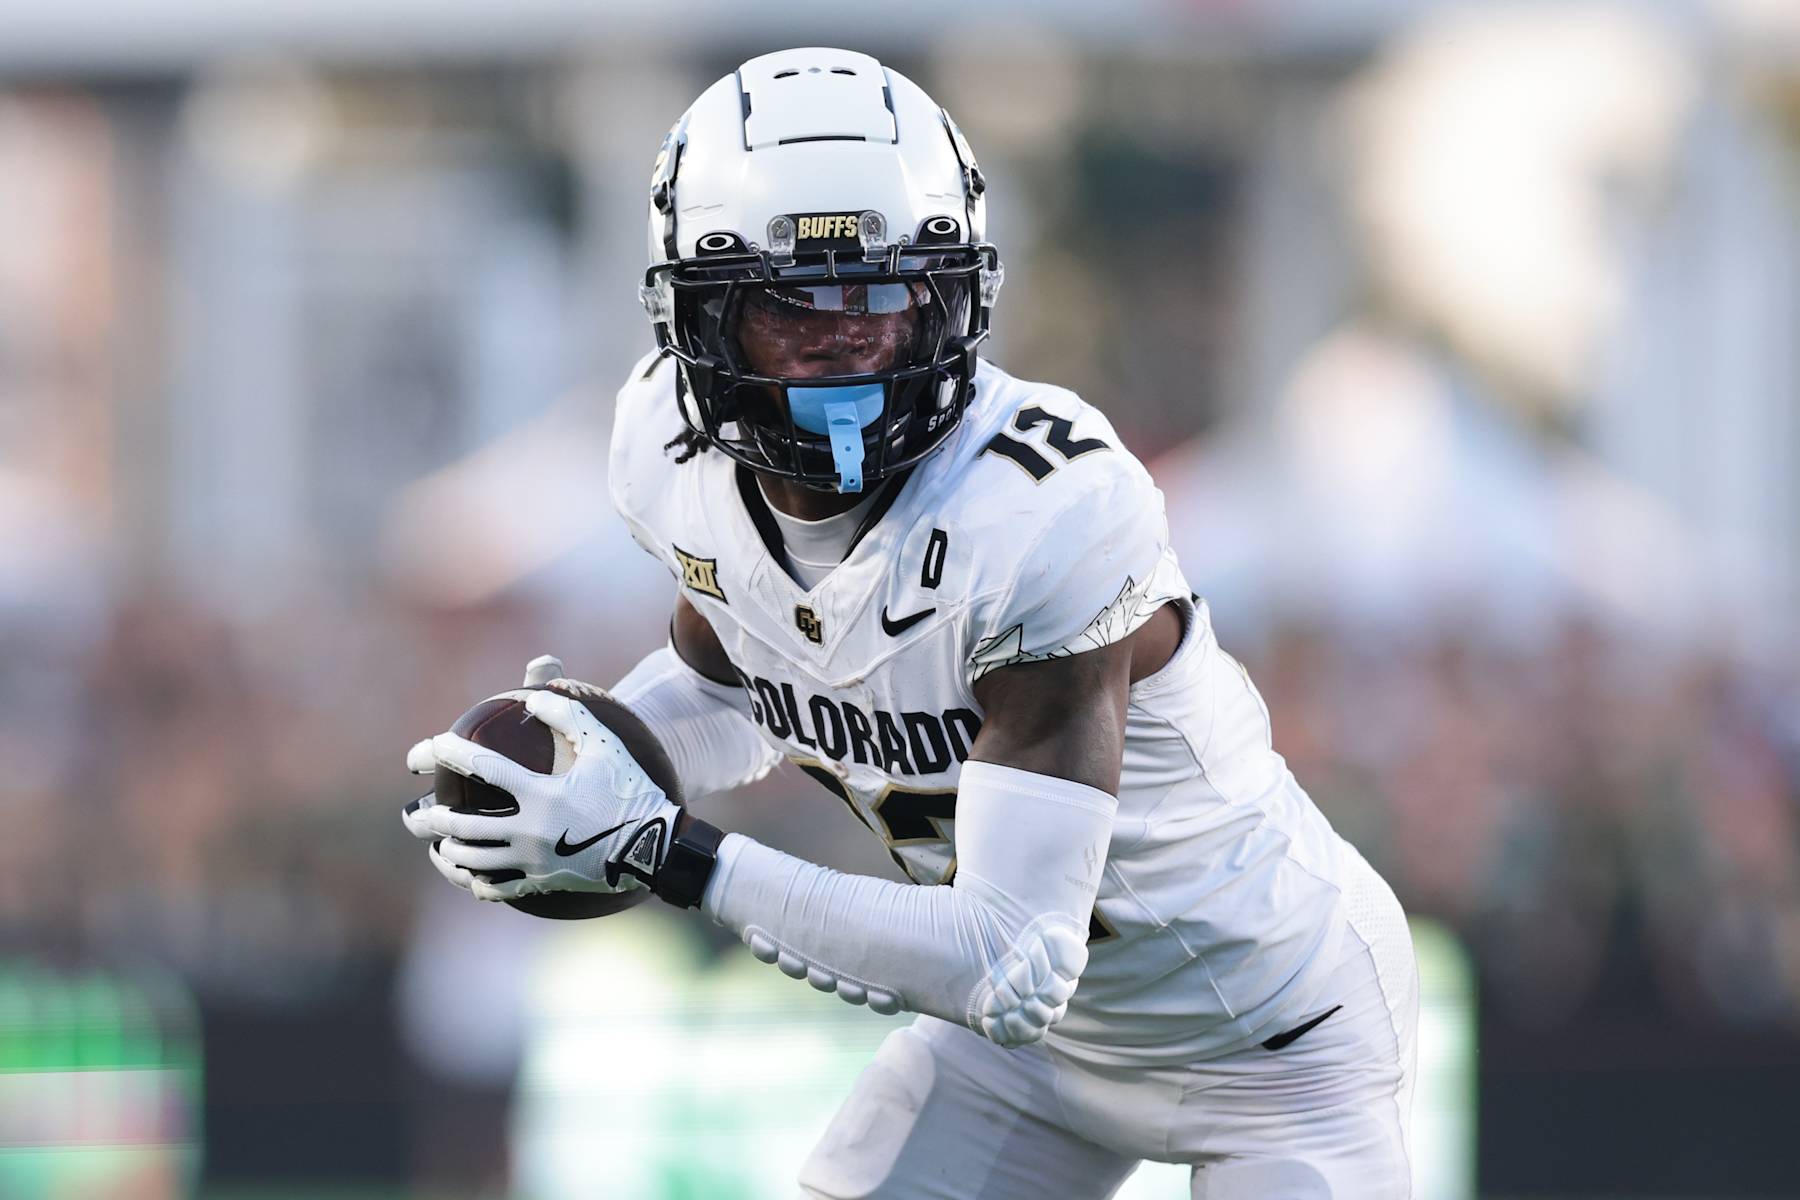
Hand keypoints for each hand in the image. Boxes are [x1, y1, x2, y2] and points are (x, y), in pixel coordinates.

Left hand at [402, 661, 682, 902]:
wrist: (654, 846)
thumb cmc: (630, 789)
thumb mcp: (605, 744)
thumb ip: (568, 715)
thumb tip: (530, 698)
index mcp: (542, 794)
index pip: (485, 769)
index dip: (452, 754)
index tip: (429, 747)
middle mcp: (531, 831)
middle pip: (463, 827)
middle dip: (430, 819)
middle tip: (414, 812)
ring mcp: (534, 861)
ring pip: (474, 862)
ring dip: (448, 852)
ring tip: (438, 844)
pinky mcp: (542, 882)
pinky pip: (497, 888)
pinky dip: (476, 881)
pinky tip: (468, 875)